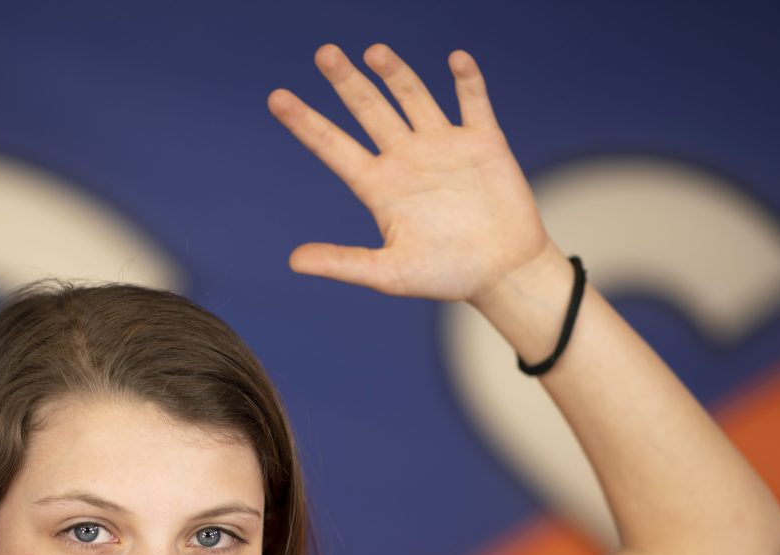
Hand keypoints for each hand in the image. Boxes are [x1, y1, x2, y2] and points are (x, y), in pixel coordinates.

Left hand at [267, 43, 560, 305]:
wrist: (503, 273)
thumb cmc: (445, 276)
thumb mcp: (389, 274)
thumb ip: (344, 263)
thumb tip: (294, 261)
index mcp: (379, 186)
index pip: (333, 146)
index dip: (305, 122)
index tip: (276, 99)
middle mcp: (405, 158)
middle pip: (368, 110)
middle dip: (346, 82)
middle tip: (325, 54)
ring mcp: (443, 146)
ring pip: (413, 98)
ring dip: (395, 74)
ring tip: (374, 52)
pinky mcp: (483, 143)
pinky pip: (473, 102)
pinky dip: (467, 81)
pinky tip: (456, 60)